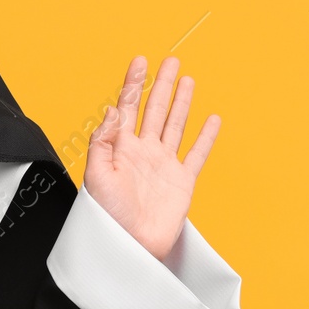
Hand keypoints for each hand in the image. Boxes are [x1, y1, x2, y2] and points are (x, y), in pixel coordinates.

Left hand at [84, 55, 220, 260]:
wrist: (129, 247)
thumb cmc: (107, 217)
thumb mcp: (96, 176)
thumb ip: (103, 142)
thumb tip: (112, 110)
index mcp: (120, 148)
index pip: (127, 108)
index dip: (133, 84)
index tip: (140, 62)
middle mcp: (143, 152)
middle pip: (155, 110)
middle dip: (162, 85)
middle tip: (170, 61)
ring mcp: (163, 165)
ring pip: (176, 125)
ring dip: (182, 102)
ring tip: (188, 79)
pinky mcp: (182, 181)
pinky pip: (197, 154)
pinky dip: (206, 137)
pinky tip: (212, 120)